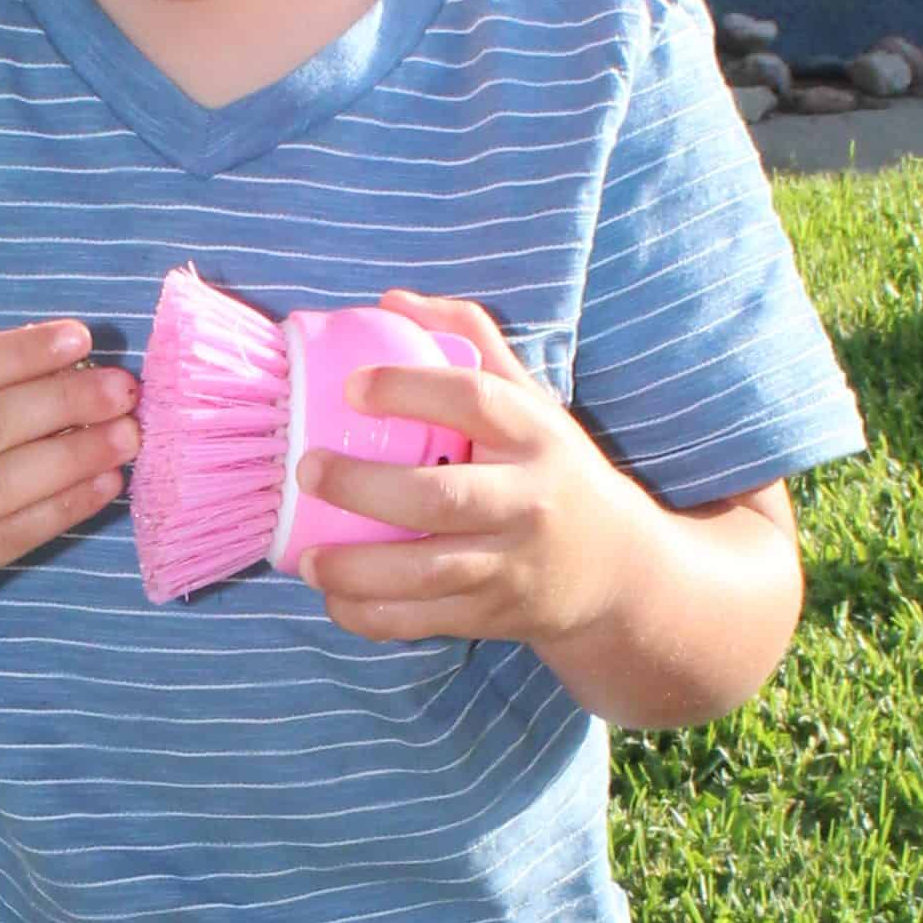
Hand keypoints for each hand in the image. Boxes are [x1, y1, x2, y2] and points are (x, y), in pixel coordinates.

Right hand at [0, 318, 135, 651]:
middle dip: (67, 403)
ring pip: (9, 486)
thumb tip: (50, 369)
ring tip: (129, 433)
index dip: (21, 352)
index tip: (80, 336)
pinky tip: (104, 485)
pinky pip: (13, 538)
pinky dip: (64, 509)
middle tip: (125, 387)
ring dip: (79, 457)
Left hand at [296, 290, 638, 649]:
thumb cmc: (553, 470)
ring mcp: (511, 565)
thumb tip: (391, 301)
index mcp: (536, 435)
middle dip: (364, 487)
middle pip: (441, 497)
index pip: (474, 400)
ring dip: (357, 568)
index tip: (352, 387)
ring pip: (427, 572)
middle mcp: (528, 501)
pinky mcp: (493, 615)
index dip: (409, 388)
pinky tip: (334, 596)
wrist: (616, 571)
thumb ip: (468, 342)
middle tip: (308, 469)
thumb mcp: (531, 401)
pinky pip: (422, 621)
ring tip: (307, 556)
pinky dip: (371, 617)